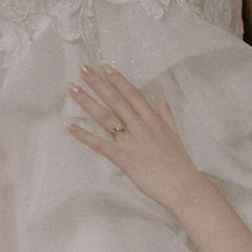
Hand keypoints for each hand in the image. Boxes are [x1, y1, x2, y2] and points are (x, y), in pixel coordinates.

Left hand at [68, 65, 207, 218]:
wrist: (182, 185)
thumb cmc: (179, 162)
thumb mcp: (174, 133)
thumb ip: (166, 115)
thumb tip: (162, 100)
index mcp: (153, 119)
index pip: (132, 94)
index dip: (118, 79)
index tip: (105, 66)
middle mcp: (140, 126)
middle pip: (115, 100)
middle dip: (98, 83)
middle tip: (83, 68)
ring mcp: (130, 141)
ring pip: (105, 117)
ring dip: (87, 101)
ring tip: (73, 88)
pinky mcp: (123, 158)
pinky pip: (100, 144)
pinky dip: (83, 135)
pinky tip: (70, 125)